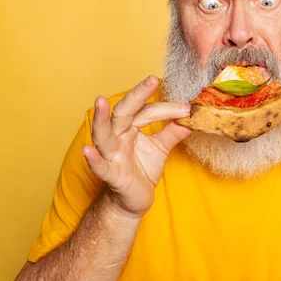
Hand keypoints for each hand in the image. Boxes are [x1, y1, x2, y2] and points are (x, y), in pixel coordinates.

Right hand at [82, 75, 191, 218]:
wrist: (134, 201)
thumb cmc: (142, 170)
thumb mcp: (161, 148)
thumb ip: (174, 131)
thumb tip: (192, 115)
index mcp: (129, 127)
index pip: (146, 111)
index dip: (166, 108)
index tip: (187, 107)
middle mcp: (117, 137)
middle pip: (123, 112)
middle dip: (136, 95)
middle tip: (152, 80)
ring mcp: (111, 155)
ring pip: (103, 134)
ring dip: (101, 118)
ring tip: (99, 101)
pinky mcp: (111, 175)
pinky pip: (100, 166)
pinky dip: (93, 159)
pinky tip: (87, 150)